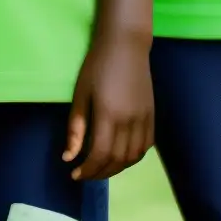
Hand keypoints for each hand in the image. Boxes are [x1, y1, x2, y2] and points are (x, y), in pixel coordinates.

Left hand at [66, 35, 153, 180]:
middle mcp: (130, 121)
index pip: (100, 154)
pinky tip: (120, 157)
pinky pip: (146, 146)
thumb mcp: (80, 94)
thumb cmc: (97, 66)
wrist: (126, 45)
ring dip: (117, 168)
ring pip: (134, 157)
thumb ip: (75, 128)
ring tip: (101, 168)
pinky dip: (133, 157)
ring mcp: (144, 118)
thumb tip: (68, 157)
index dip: (88, 170)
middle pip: (117, 160)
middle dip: (100, 173)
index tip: (75, 174)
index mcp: (109, 115)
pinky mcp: (152, 115)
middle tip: (85, 174)